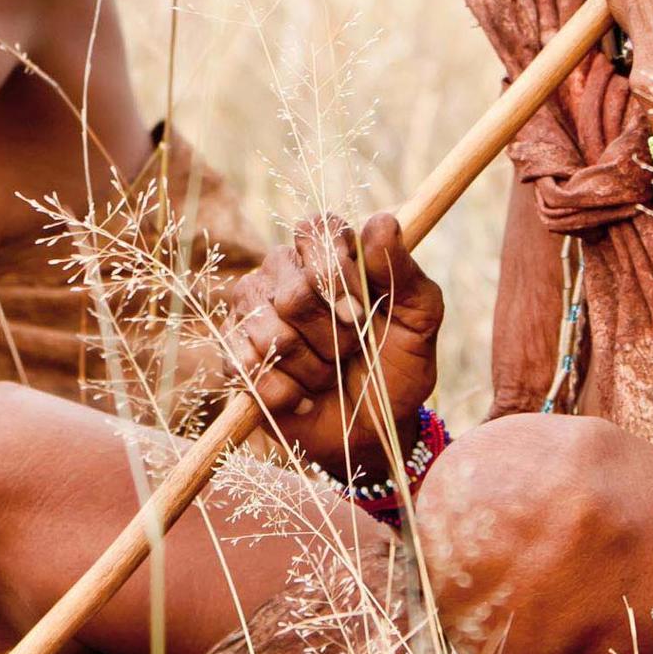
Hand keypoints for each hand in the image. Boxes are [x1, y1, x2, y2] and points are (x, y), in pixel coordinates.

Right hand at [224, 213, 442, 471]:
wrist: (371, 431)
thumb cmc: (395, 367)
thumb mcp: (419, 321)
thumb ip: (404, 272)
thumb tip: (382, 222)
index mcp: (327, 251)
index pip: (315, 231)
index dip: (337, 274)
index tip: (361, 312)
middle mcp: (284, 272)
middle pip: (294, 293)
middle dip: (333, 337)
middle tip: (350, 352)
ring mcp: (253, 310)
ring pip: (270, 333)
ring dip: (311, 368)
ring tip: (326, 376)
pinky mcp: (233, 352)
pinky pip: (245, 367)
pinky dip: (284, 392)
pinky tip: (302, 396)